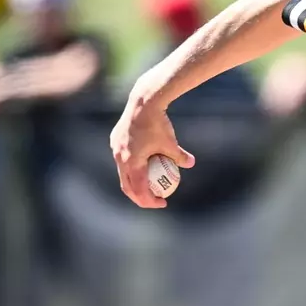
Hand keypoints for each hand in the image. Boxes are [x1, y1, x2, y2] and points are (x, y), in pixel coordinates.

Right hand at [110, 85, 194, 208]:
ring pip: (123, 173)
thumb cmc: (158, 124)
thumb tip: (191, 164)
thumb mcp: (171, 143)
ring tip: (149, 185)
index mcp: (132, 162)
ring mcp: (115, 149)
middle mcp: (120, 158)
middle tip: (155, 199)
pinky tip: (144, 165)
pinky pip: (122, 159)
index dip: (150, 201)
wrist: (143, 103)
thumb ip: (180, 156)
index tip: (163, 202)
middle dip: (140, 197)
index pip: (138, 190)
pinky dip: (132, 167)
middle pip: (127, 186)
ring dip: (135, 182)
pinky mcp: (115, 141)